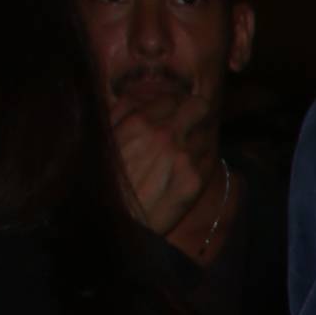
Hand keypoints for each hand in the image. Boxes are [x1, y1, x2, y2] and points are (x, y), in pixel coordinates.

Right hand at [109, 100, 209, 239]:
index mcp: (140, 121)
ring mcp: (183, 158)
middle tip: (189, 123)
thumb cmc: (106, 180)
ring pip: (207, 133)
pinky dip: (202, 159)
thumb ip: (125, 110)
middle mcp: (165, 135)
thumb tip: (144, 93)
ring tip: (185, 151)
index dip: (176, 104)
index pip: (173, 97)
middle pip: (199, 106)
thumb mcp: (106, 137)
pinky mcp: (194, 182)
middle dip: (195, 113)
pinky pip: (210, 159)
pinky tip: (188, 168)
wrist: (117, 221)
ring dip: (198, 138)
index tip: (175, 112)